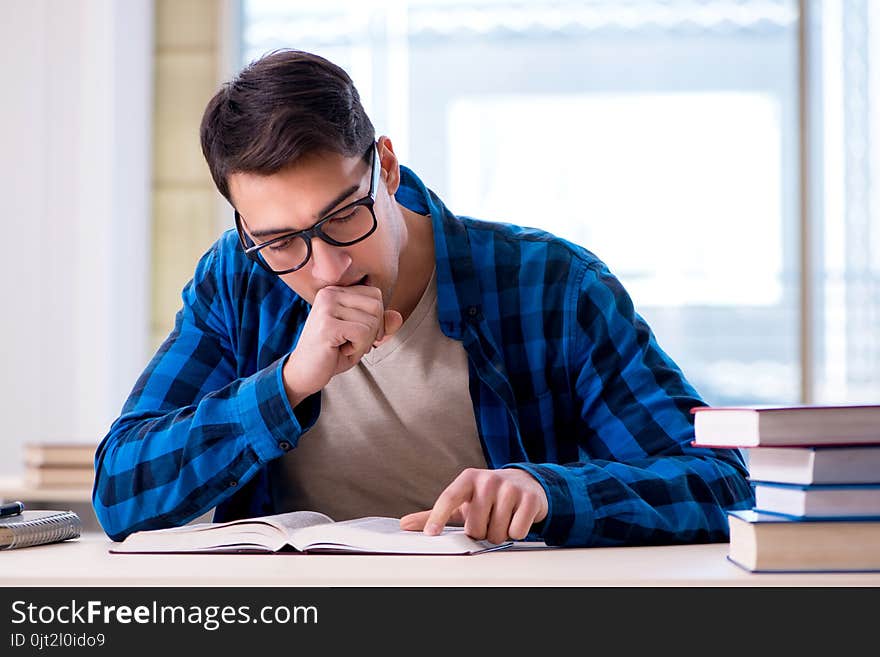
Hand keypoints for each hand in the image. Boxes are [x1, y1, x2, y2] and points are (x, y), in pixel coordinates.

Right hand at [283, 285, 402, 405]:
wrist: (304, 373)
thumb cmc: (333, 353)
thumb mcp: (363, 337)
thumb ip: (382, 325)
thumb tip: (398, 316)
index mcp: (336, 291)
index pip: (376, 295)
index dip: (377, 319)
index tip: (359, 334)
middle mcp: (329, 293)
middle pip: (376, 306)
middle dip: (372, 332)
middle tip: (351, 343)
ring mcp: (326, 307)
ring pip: (371, 321)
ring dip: (363, 342)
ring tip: (343, 346)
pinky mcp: (327, 325)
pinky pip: (363, 333)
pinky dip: (358, 348)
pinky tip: (340, 350)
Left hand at [400, 468, 547, 543]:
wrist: (526, 483)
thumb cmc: (488, 495)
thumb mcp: (462, 501)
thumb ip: (434, 513)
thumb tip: (404, 524)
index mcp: (468, 478)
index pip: (449, 498)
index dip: (438, 517)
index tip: (431, 533)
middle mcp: (488, 480)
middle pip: (475, 527)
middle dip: (480, 532)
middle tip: (486, 520)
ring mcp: (510, 488)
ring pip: (496, 533)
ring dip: (498, 534)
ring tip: (501, 518)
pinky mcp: (529, 499)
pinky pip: (516, 532)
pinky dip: (516, 533)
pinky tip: (516, 519)